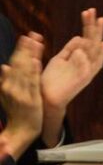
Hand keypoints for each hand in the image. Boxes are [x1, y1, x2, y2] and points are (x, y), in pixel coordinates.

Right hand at [1, 34, 45, 157]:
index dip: (20, 49)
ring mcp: (21, 93)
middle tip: (32, 34)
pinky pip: (32, 83)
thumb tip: (3, 67)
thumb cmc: (16, 110)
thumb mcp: (7, 95)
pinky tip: (36, 61)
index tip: (26, 36)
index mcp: (7, 84)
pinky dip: (33, 72)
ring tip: (36, 42)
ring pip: (25, 70)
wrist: (21, 130)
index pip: (14, 63)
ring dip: (30, 55)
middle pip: (19, 63)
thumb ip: (6, 81)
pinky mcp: (31, 99)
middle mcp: (11, 87)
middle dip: (25, 48)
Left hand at [42, 9, 102, 112]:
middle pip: (94, 42)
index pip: (88, 38)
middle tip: (96, 12)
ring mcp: (86, 72)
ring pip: (95, 52)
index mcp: (82, 58)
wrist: (47, 98)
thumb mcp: (60, 60)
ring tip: (97, 22)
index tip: (88, 12)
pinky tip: (83, 46)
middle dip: (95, 27)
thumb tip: (79, 36)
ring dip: (96, 37)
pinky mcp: (82, 81)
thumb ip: (69, 49)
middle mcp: (87, 64)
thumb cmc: (53, 80)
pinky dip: (86, 59)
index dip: (89, 26)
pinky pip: (87, 68)